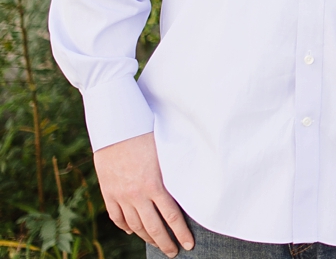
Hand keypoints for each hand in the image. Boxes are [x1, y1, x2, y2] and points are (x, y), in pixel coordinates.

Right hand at [94, 132, 193, 256]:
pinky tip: (133, 231)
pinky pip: (117, 216)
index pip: (172, 217)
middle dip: (166, 243)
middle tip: (174, 252)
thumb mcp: (166, 155)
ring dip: (147, 237)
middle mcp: (136, 195)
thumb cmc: (147, 135)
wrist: (116, 127)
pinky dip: (126, 226)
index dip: (182, 233)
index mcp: (155, 185)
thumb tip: (189, 190)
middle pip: (153, 227)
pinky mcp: (108, 192)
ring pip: (135, 225)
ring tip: (157, 244)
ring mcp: (120, 195)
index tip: (189, 245)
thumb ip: (174, 175)